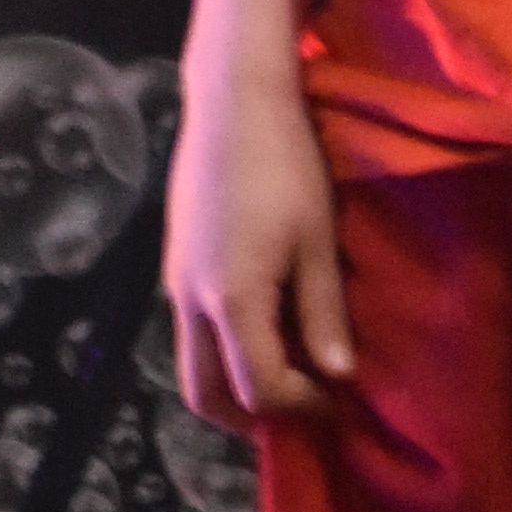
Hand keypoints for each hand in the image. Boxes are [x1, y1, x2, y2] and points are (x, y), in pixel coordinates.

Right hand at [165, 60, 350, 427]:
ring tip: (283, 364)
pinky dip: (221, 346)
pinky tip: (261, 318)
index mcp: (231, 301)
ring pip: (192, 362)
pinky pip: (189, 327)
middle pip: (204, 394)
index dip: (298, 404)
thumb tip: (338, 376)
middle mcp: (190, 302)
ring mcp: (175, 279)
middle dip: (247, 415)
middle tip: (297, 404)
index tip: (334, 395)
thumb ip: (323, 313)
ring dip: (231, 381)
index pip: (258, 389)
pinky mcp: (173, 258)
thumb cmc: (285, 162)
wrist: (233, 96)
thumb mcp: (316, 238)